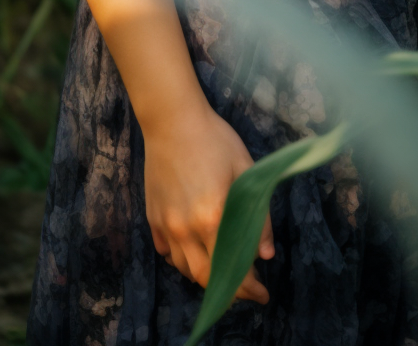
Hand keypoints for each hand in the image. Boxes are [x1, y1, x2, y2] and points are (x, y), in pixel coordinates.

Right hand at [143, 97, 273, 304]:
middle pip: (205, 277)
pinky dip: (182, 260)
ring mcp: (166, 225)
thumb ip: (258, 215)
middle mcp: (185, 229)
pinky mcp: (152, 217)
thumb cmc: (214, 140)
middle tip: (246, 290)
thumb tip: (265, 255)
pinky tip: (194, 251)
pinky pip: (166, 252)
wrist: (173, 121)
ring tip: (222, 270)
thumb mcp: (246, 170)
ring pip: (184, 268)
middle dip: (228, 290)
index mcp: (212, 218)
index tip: (262, 295)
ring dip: (205, 276)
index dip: (248, 288)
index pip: (231, 268)